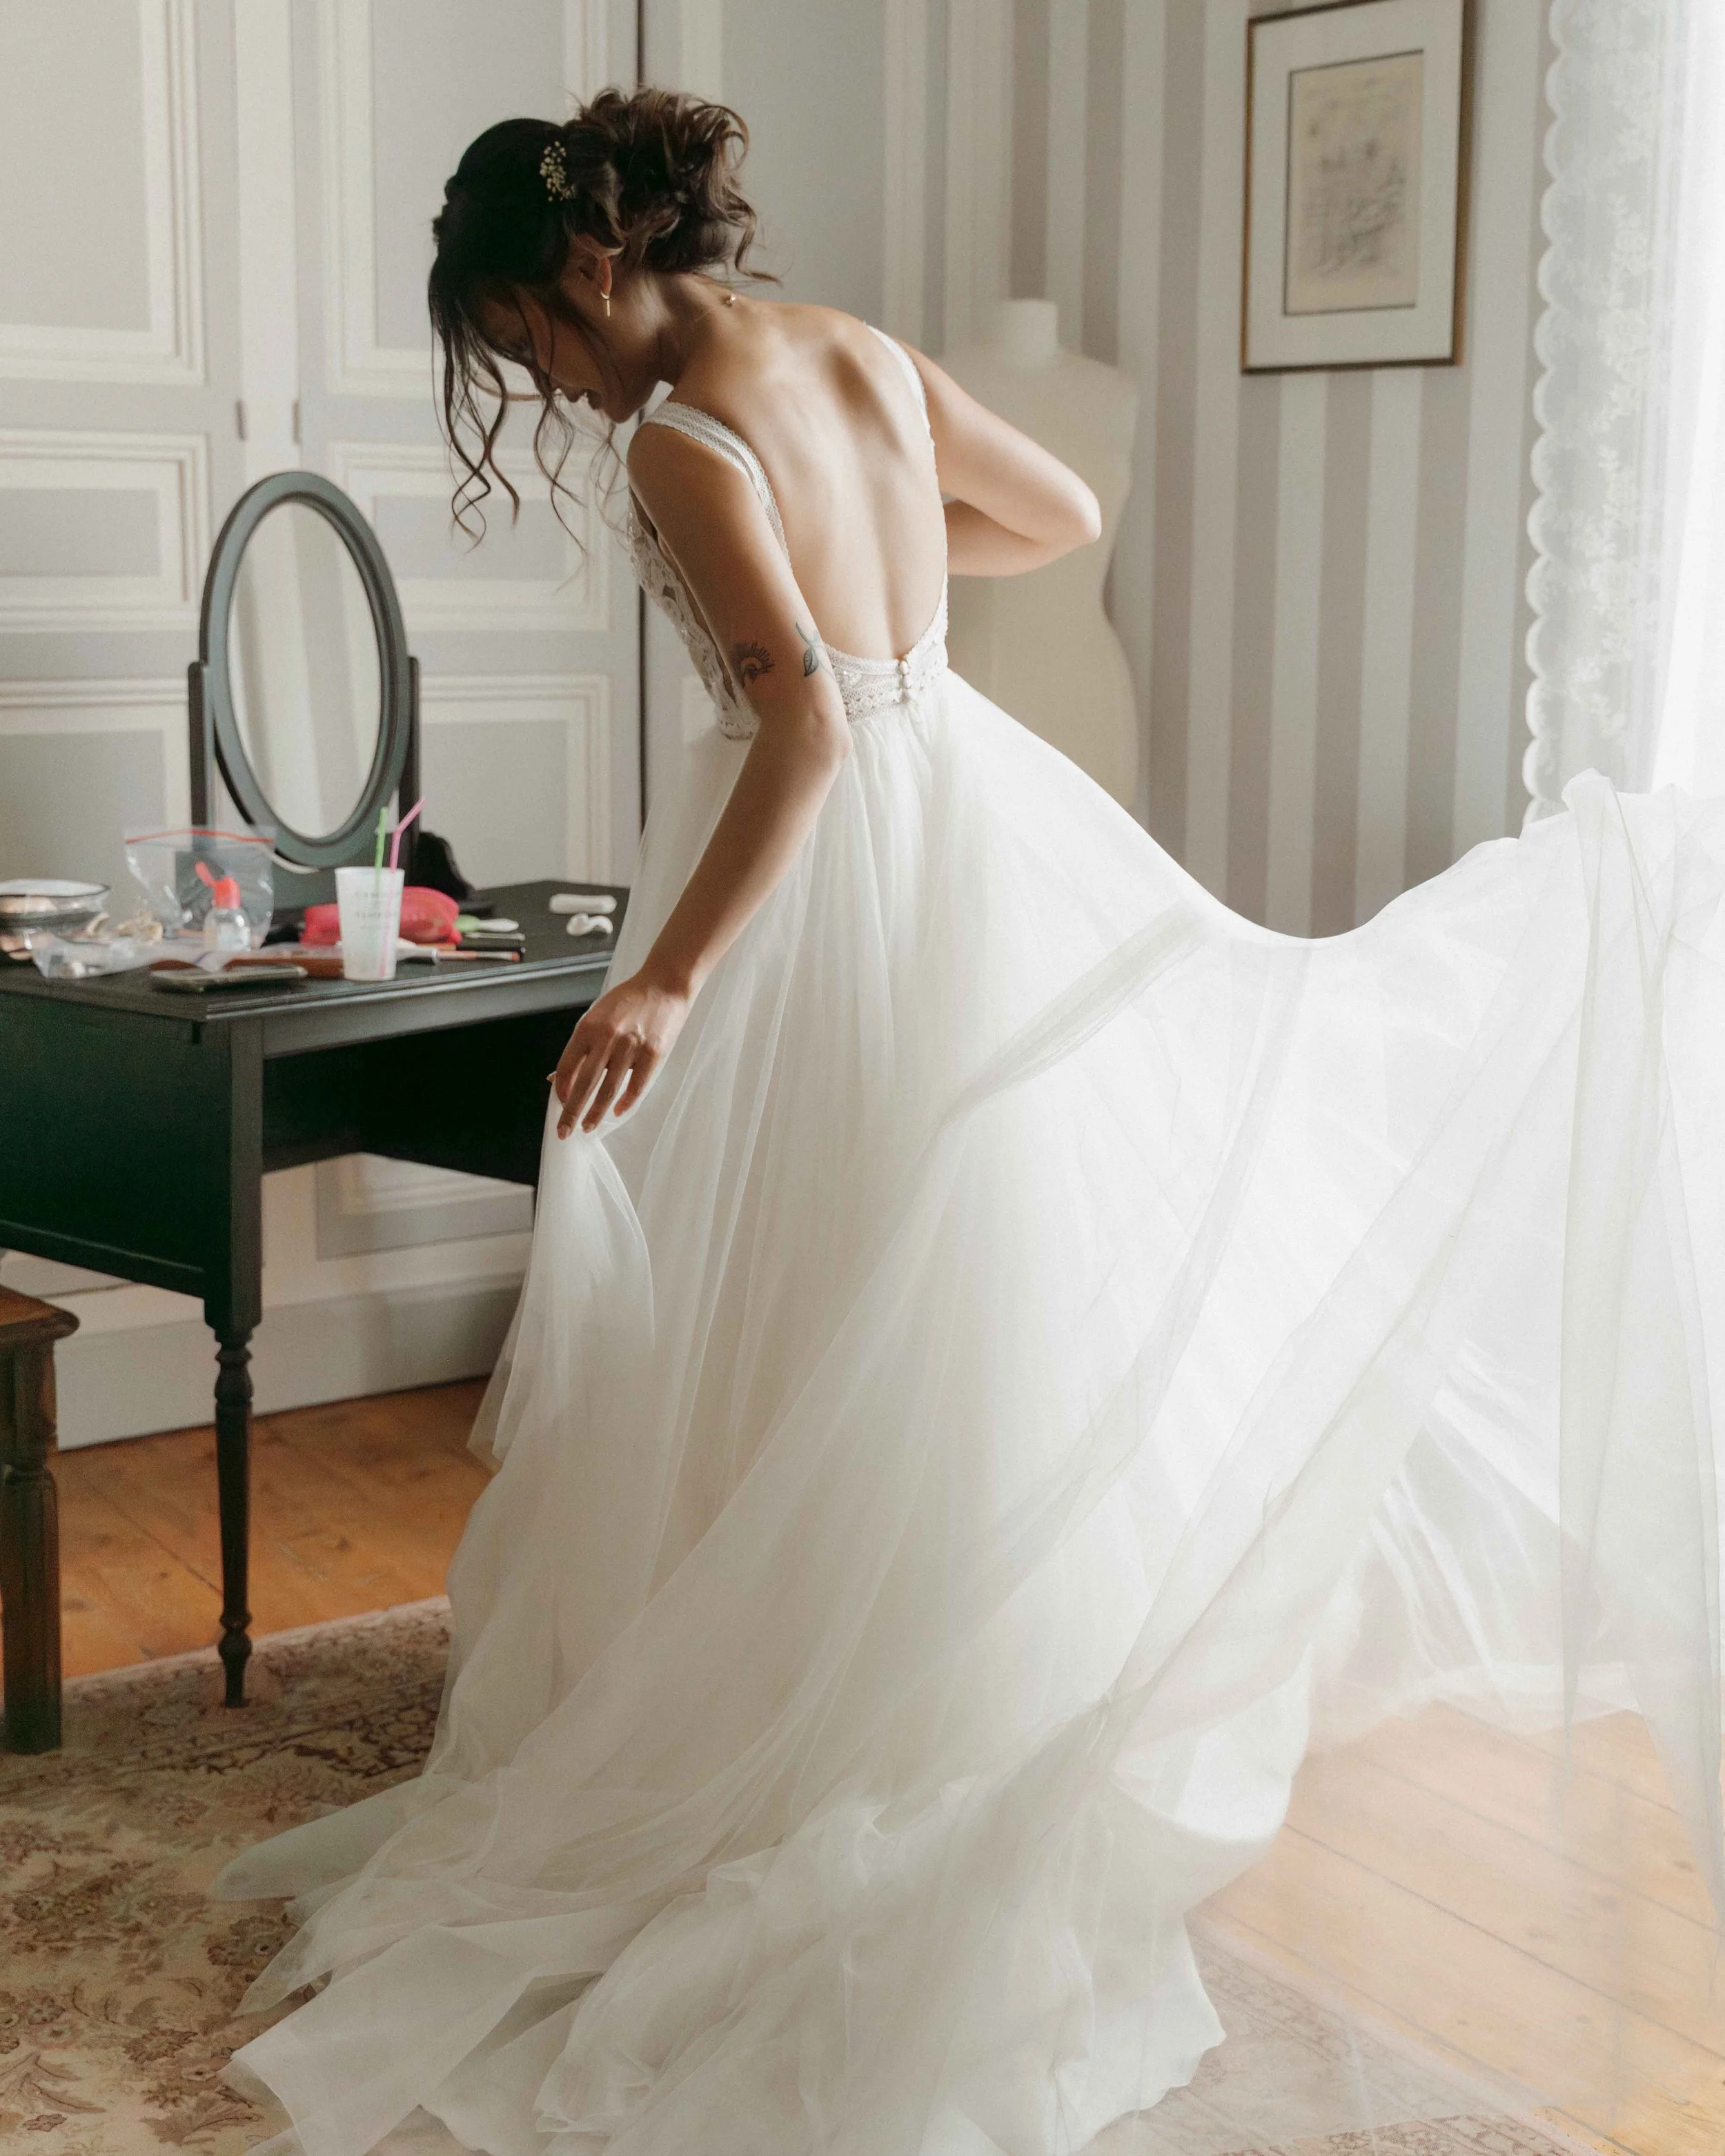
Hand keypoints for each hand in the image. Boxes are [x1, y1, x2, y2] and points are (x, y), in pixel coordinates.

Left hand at [551, 968, 690, 1136]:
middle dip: (572, 1111)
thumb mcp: (596, 1017)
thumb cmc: (627, 1002)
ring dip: (596, 1113)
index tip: (558, 1104)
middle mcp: (606, 1037)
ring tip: (588, 1127)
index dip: (560, 1089)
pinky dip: (625, 1102)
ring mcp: (631, 1046)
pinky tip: (617, 1112)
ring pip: (609, 1089)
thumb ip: (580, 1047)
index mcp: (587, 1027)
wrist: (663, 985)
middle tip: (564, 1131)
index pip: (566, 1066)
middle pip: (584, 1083)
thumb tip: (557, 1078)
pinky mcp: (653, 1053)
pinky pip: (636, 1085)